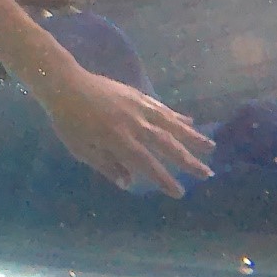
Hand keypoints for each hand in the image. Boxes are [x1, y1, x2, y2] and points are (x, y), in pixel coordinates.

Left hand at [40, 69, 214, 197]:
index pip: (148, 164)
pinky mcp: (137, 95)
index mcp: (119, 140)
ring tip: (210, 147)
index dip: (164, 179)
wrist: (66, 84)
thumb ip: (106, 165)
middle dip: (189, 161)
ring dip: (192, 137)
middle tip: (207, 174)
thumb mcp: (81, 149)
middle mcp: (134, 124)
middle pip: (167, 145)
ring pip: (171, 124)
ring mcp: (138, 107)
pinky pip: (162, 108)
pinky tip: (190, 122)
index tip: (180, 192)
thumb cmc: (68, 121)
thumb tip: (128, 183)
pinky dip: (177, 116)